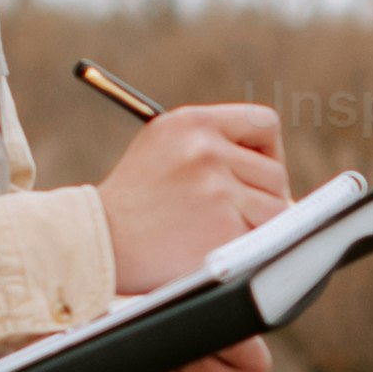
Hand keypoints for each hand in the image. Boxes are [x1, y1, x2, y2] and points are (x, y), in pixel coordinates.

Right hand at [94, 98, 288, 292]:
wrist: (95, 242)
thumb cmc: (132, 203)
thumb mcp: (162, 148)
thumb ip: (214, 145)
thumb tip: (275, 172)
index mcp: (191, 123)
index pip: (263, 123)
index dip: (268, 151)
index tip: (255, 174)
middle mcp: (205, 149)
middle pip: (275, 172)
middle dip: (262, 197)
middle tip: (235, 216)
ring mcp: (216, 188)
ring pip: (277, 206)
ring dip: (259, 225)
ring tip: (223, 232)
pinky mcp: (222, 226)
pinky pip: (264, 237)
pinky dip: (249, 248)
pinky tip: (217, 248)